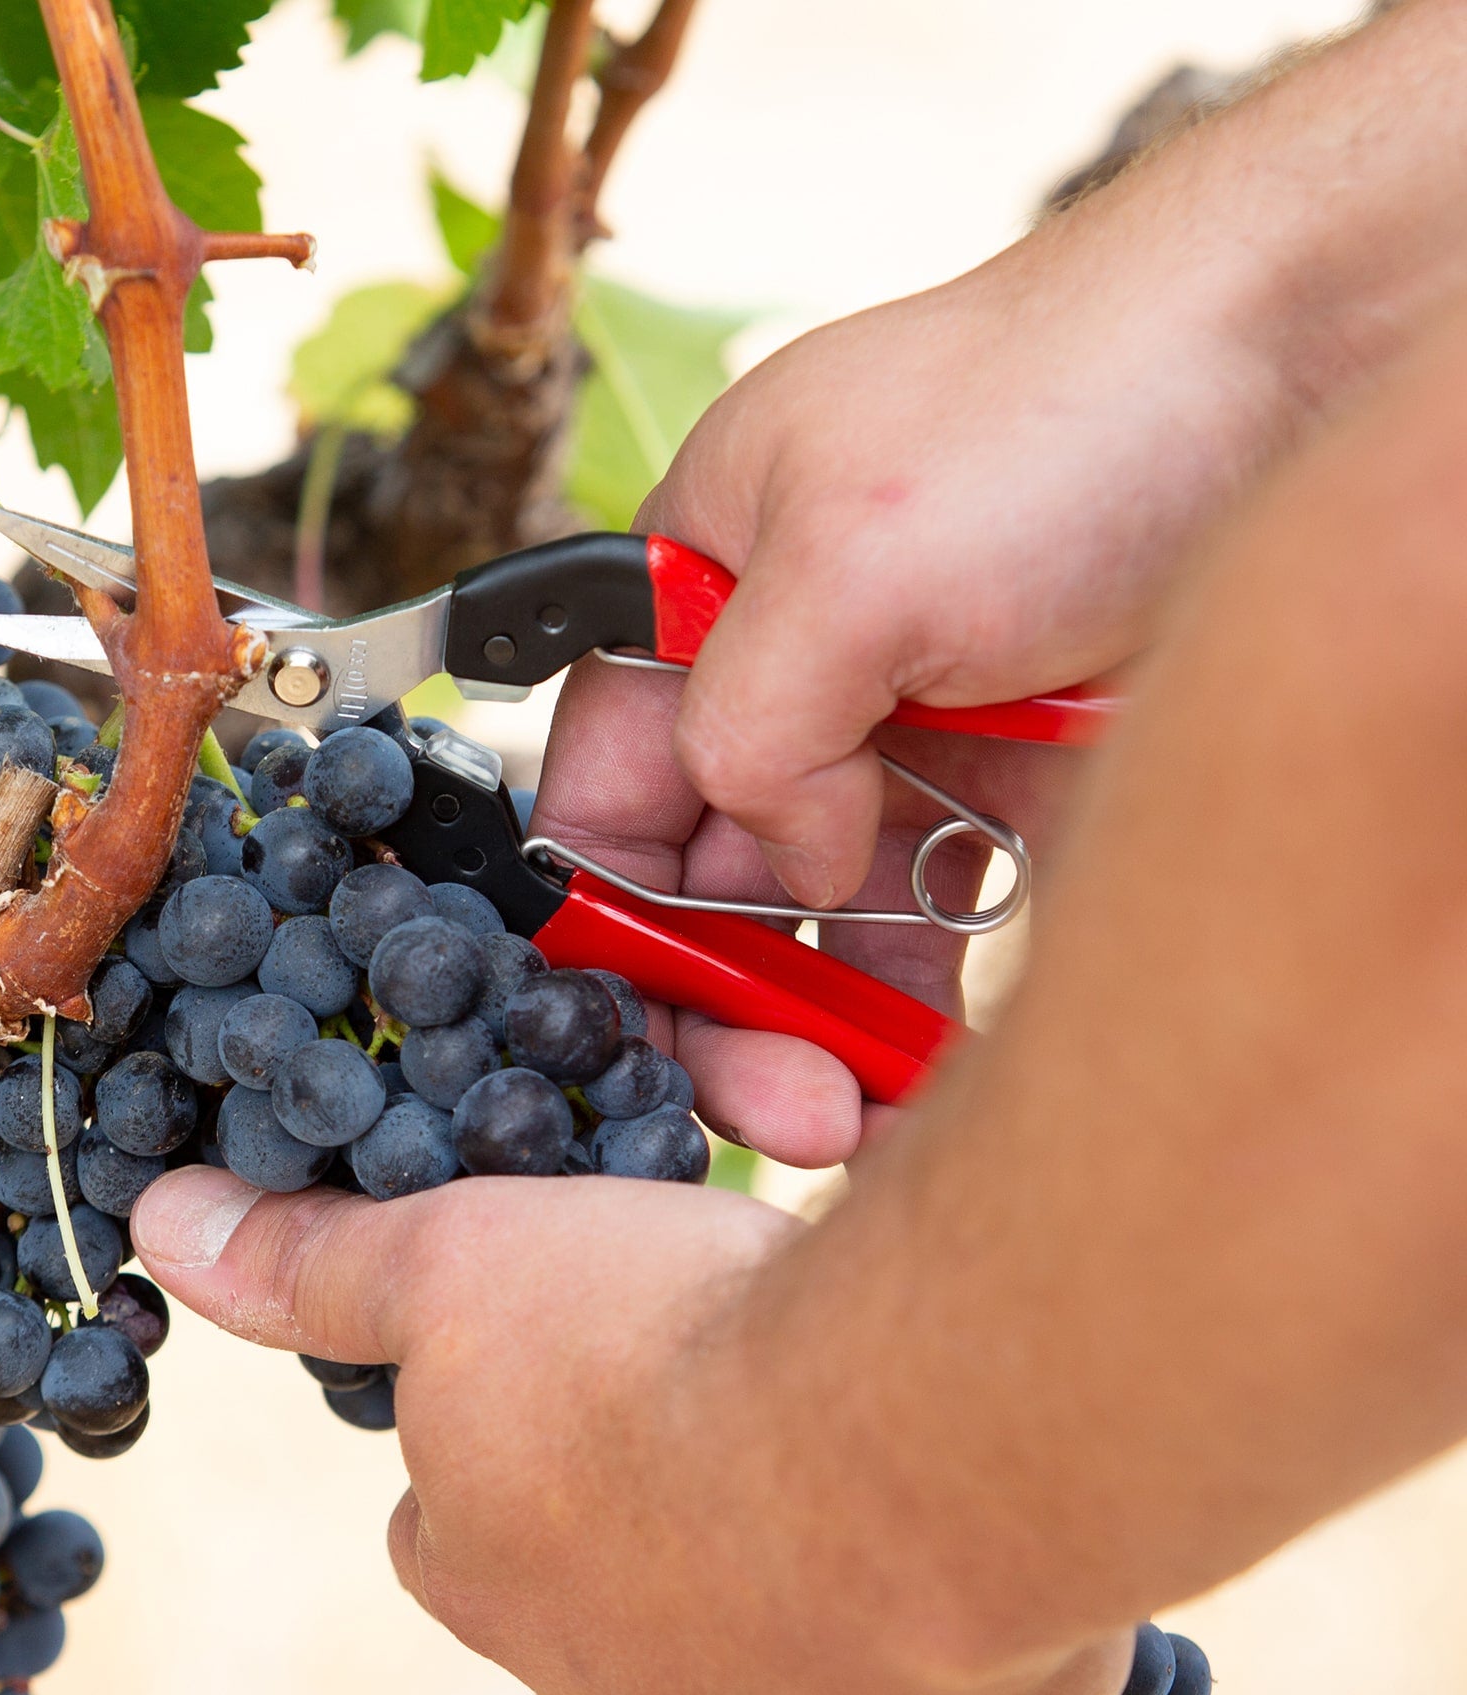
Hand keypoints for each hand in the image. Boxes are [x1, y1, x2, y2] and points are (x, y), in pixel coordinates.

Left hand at [129, 1164, 1136, 1694]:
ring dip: (761, 1694)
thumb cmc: (657, 1340)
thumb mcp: (454, 1261)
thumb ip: (317, 1267)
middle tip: (686, 1471)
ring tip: (802, 1611)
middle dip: (619, 1576)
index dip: (485, 1466)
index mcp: (487, 1574)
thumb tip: (160, 1228)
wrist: (900, 1441)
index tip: (546, 1397)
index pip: (442, 1537)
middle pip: (584, 1649)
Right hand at [536, 257, 1274, 1160]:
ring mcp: (898, 729)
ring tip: (858, 1122)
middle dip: (721, 1008)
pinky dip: (924, 1010)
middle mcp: (786, 667)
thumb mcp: (855, 561)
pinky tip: (931, 1075)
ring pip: (816, 927)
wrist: (1314, 355)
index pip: (596, 793)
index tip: (664, 1030)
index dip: (612, 920)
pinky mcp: (1013, 783)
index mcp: (694, 589)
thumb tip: (780, 869)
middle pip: (701, 882)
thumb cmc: (1081, 399)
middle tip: (785, 1109)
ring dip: (824, 1033)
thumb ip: (752, 731)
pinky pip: (937, 925)